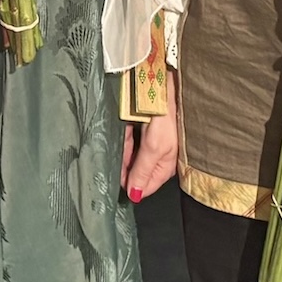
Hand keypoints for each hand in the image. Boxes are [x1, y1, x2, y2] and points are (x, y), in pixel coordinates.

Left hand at [120, 70, 179, 201]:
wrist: (162, 84)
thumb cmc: (164, 115)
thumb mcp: (154, 147)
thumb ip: (142, 171)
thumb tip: (135, 196)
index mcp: (165, 166)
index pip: (145, 186)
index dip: (130, 184)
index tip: (116, 179)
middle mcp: (157, 158)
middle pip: (134, 170)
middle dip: (125, 162)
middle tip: (123, 148)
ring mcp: (148, 144)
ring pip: (128, 155)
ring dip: (124, 146)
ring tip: (129, 130)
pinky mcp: (140, 131)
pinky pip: (126, 141)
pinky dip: (123, 136)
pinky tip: (126, 125)